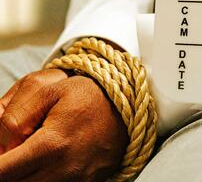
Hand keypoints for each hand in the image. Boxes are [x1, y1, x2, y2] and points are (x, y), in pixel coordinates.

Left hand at [0, 69, 127, 180]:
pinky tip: (44, 162)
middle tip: (12, 151)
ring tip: (29, 154)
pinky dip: (42, 176)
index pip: (2, 171)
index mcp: (50, 146)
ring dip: (23, 174)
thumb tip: (0, 143)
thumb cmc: (91, 94)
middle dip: (7, 170)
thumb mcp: (52, 90)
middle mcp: (62, 171)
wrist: (129, 104)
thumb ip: (17, 113)